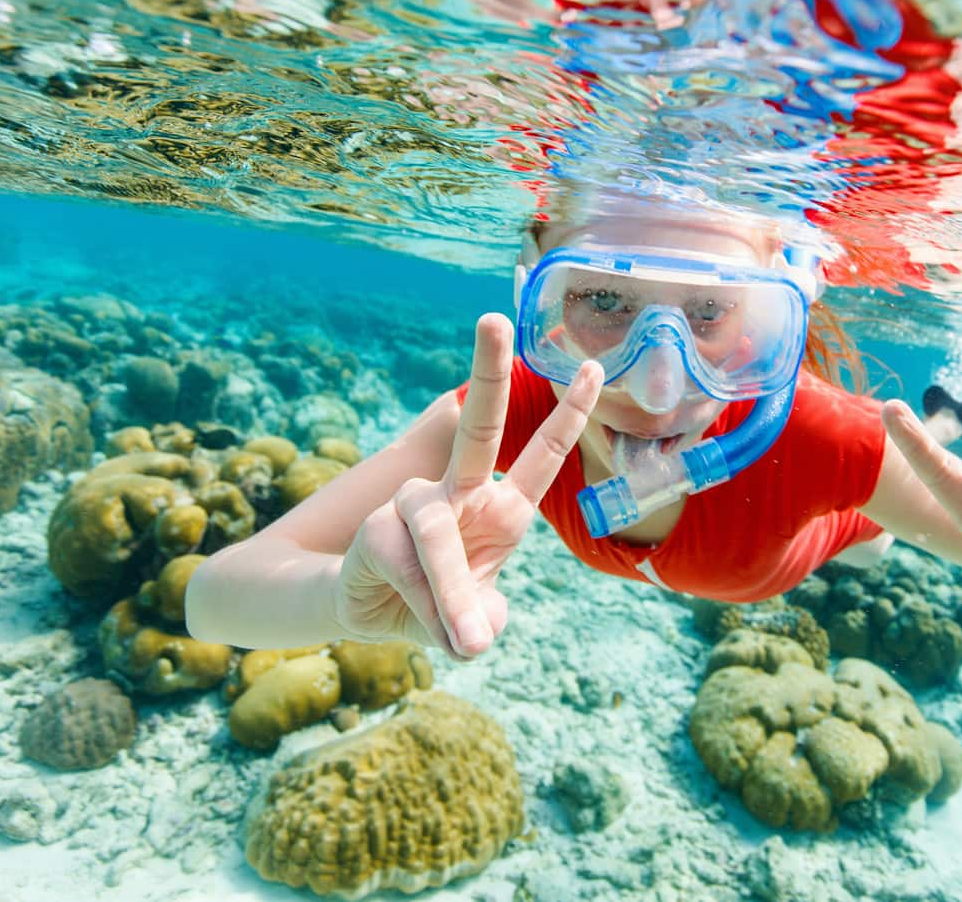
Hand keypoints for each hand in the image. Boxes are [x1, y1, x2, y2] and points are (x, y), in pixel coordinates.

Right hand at [335, 313, 602, 657]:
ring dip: (451, 593)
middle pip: (478, 426)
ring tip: (465, 643)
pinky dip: (423, 608)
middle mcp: (461, 493)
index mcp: (501, 507)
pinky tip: (425, 623)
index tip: (591, 367)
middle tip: (493, 318)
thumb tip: (476, 632)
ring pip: (438, 537)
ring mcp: (417, 506)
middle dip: (487, 371)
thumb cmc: (436, 604)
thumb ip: (483, 618)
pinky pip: (408, 568)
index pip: (542, 453)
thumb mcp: (473, 617)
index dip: (568, 414)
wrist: (370, 616)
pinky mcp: (380, 530)